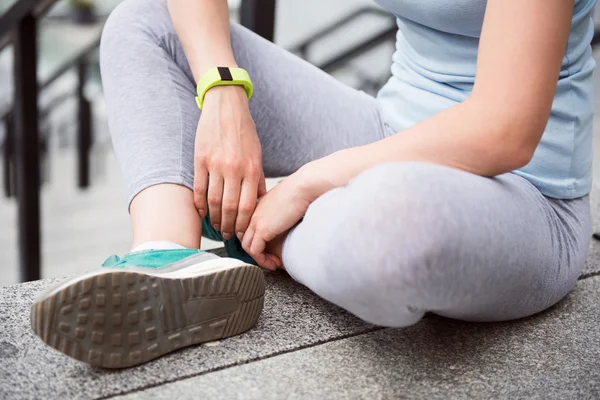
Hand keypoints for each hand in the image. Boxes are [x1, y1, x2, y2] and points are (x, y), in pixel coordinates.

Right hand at [194, 86, 266, 239]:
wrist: (226, 106)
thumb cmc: (244, 132)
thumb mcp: (257, 154)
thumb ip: (257, 179)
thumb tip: (259, 202)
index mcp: (251, 168)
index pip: (248, 205)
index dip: (244, 222)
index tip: (241, 233)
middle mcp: (234, 168)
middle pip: (229, 206)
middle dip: (229, 225)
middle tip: (227, 235)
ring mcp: (216, 164)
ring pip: (213, 200)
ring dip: (214, 218)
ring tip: (216, 227)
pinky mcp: (201, 159)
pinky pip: (199, 187)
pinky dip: (199, 204)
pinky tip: (201, 213)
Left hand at [242, 164, 336, 269]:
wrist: (304, 187)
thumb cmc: (301, 192)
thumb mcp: (284, 202)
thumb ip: (279, 211)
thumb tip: (286, 219)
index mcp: (257, 206)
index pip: (246, 228)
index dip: (256, 241)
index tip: (269, 250)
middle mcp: (252, 213)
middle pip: (244, 238)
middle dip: (256, 252)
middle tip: (271, 260)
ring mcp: (255, 221)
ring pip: (247, 246)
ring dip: (260, 259)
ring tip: (274, 264)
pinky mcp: (262, 229)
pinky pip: (255, 251)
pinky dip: (263, 260)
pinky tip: (275, 263)